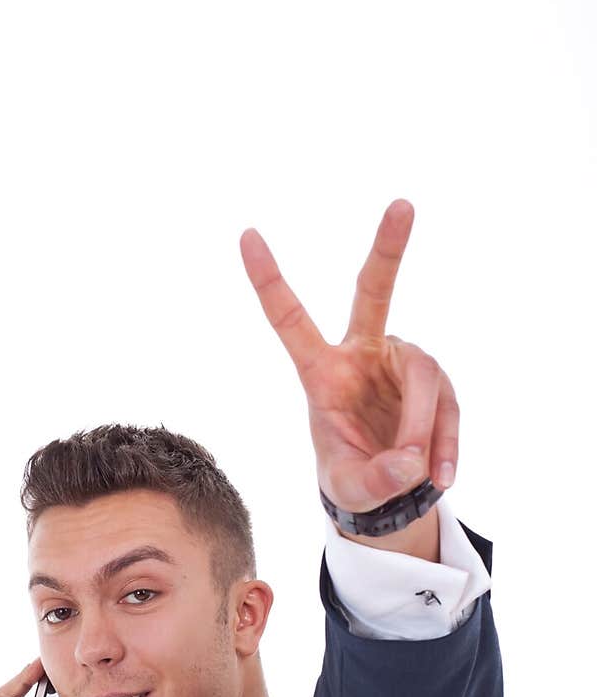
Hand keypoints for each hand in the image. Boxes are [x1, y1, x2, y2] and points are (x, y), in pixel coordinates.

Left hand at [239, 199, 457, 512]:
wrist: (388, 492)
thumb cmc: (353, 479)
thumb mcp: (351, 490)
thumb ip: (373, 480)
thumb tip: (408, 463)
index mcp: (322, 374)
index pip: (291, 321)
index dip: (269, 281)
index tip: (246, 235)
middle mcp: (363, 355)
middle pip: (375, 294)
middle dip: (388, 250)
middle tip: (403, 204)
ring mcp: (402, 364)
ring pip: (426, 374)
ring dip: (426, 425)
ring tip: (421, 474)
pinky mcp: (437, 384)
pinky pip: (449, 406)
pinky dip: (448, 443)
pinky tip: (441, 477)